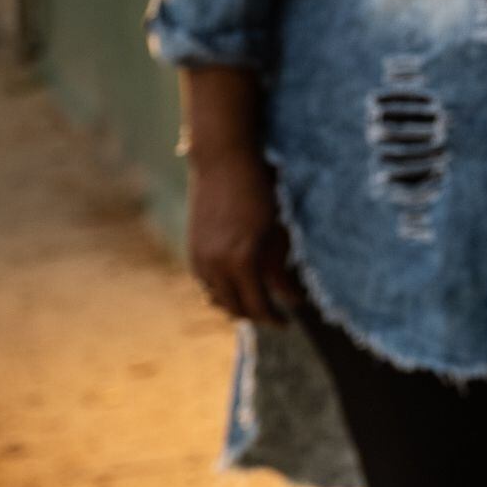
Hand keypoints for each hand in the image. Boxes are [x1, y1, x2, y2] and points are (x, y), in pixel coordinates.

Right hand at [186, 147, 300, 324]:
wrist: (223, 162)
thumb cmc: (260, 192)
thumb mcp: (278, 230)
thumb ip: (281, 269)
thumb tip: (294, 300)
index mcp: (241, 260)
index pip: (257, 305)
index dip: (273, 318)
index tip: (288, 324)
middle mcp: (215, 264)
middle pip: (234, 307)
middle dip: (256, 315)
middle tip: (276, 318)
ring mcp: (199, 258)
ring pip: (216, 297)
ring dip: (236, 304)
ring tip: (258, 304)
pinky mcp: (192, 250)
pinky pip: (205, 282)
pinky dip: (221, 290)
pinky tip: (237, 287)